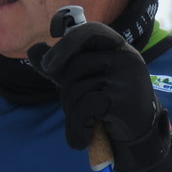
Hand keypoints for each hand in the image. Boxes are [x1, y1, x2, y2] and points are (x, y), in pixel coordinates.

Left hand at [28, 22, 171, 171]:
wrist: (139, 140)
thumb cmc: (109, 106)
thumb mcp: (83, 82)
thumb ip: (59, 66)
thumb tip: (33, 50)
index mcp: (117, 47)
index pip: (90, 31)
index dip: (68, 38)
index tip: (51, 40)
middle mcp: (126, 57)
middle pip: (77, 62)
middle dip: (63, 83)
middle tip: (63, 97)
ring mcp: (128, 77)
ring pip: (77, 87)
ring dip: (70, 111)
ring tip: (80, 124)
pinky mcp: (125, 99)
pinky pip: (85, 107)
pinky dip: (77, 127)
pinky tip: (82, 138)